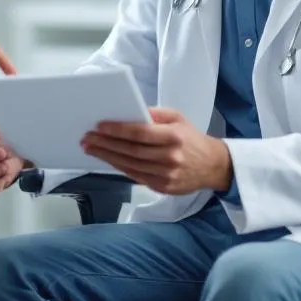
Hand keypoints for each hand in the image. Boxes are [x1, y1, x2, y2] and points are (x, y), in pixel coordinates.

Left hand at [80, 107, 231, 195]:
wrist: (213, 166)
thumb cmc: (191, 139)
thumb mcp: (177, 118)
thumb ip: (154, 115)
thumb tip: (129, 112)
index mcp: (174, 136)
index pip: (140, 133)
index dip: (118, 130)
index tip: (99, 126)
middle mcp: (170, 157)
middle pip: (131, 151)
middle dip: (106, 144)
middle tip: (87, 138)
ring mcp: (167, 175)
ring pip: (130, 165)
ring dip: (107, 157)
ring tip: (91, 148)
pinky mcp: (163, 188)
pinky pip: (136, 177)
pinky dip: (119, 167)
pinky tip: (107, 160)